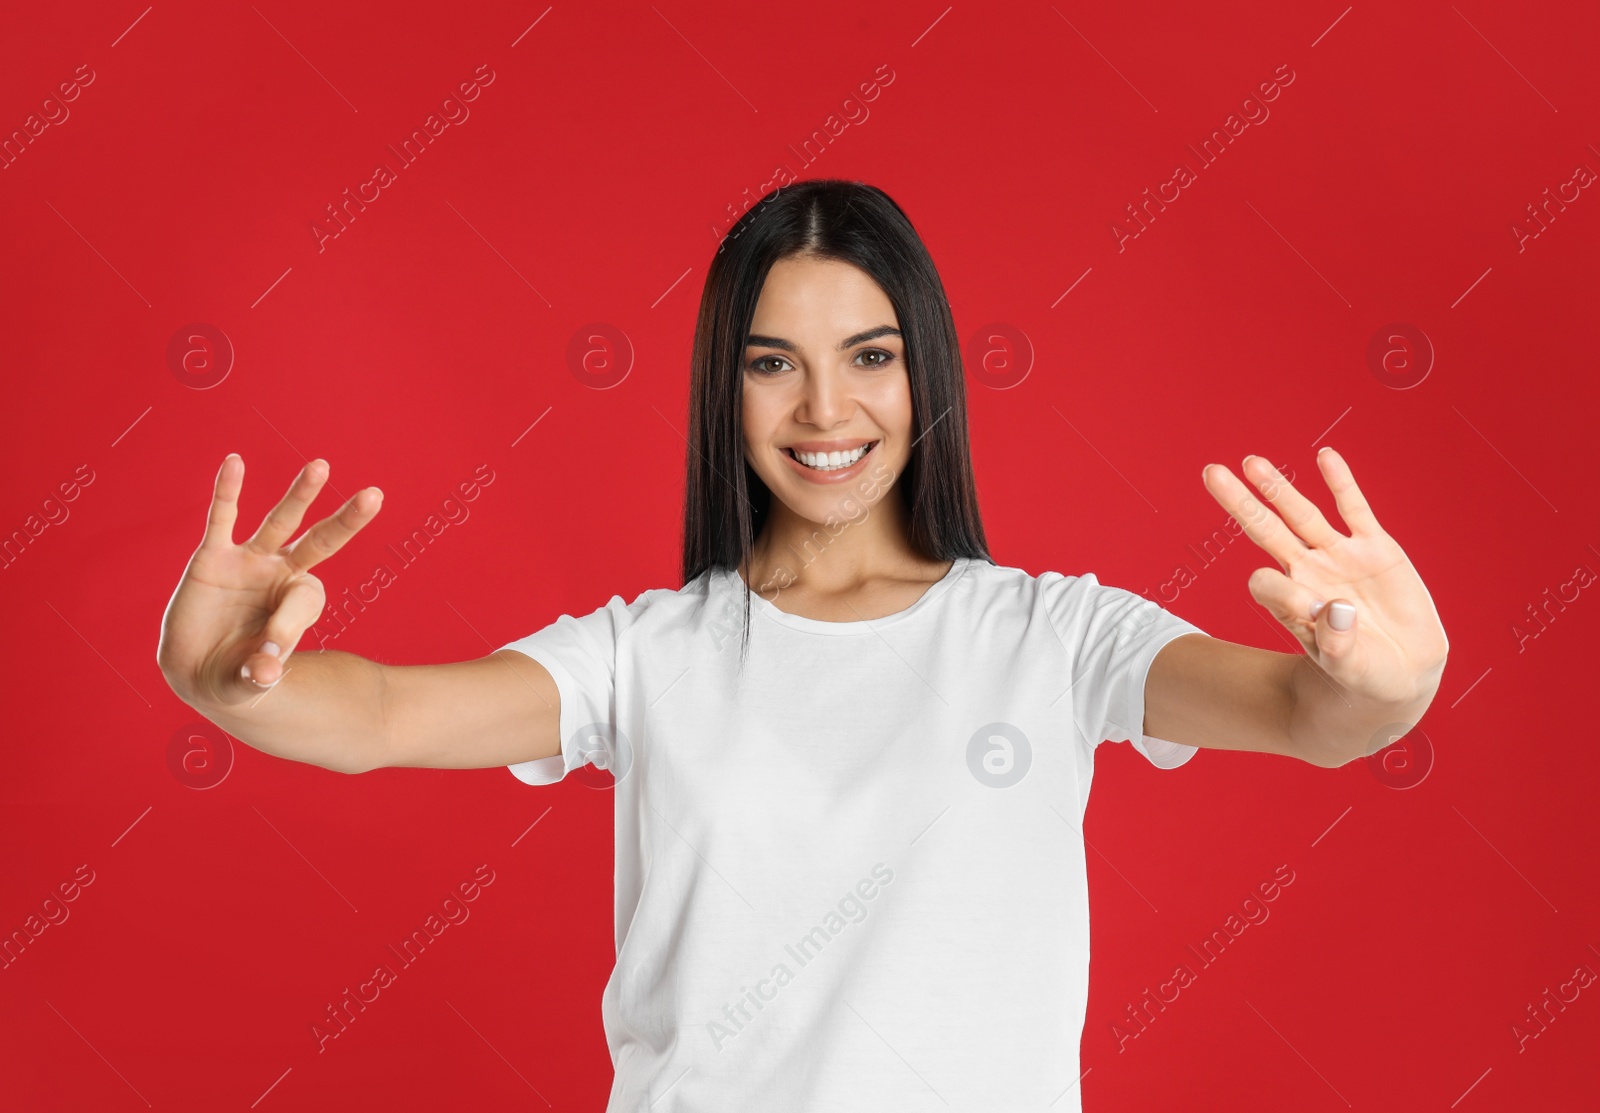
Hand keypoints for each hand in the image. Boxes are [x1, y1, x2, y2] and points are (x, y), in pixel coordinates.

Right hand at [156, 454, 382, 707]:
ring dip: (300, 494)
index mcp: (299, 602)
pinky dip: (227, 491)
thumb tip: (265, 672)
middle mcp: (280, 574)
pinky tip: (234, 462)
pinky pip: (222, 518)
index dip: (289, 623)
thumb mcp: (251, 680)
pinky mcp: (212, 559)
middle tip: (375, 496)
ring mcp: (249, 562)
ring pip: (280, 521)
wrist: (196, 673)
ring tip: (321, 466)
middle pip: (321, 540)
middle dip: (346, 520)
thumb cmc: (236, 675)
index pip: (308, 597)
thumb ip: (259, 674)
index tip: (268, 655)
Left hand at [1200, 447, 1447, 707]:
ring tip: (1252, 462)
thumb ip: (1335, 641)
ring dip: (1278, 488)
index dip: (1279, 592)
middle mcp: (1308, 572)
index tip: (1308, 611)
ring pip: (1302, 514)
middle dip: (1239, 502)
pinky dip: (1341, 483)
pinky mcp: (1376, 549)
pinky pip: (1355, 510)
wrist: (1400, 672)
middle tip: (1211, 473)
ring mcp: (1340, 556)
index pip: (1266, 583)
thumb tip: (1334, 607)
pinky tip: (1325, 457)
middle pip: (1266, 529)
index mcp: (1292, 602)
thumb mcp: (1346, 665)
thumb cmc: (1362, 673)